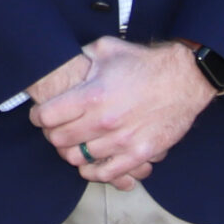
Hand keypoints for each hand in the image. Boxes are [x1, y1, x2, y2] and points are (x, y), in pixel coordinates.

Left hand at [29, 37, 213, 184]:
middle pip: (59, 140)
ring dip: (71, 151)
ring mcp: (122, 141)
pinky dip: (93, 171)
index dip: (39, 115)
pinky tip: (91, 162)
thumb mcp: (106, 49)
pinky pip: (105, 174)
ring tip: (74, 143)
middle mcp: (104, 121)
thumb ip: (79, 56)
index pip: (47, 116)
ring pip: (78, 158)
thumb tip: (60, 62)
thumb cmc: (144, 64)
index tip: (41, 114)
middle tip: (56, 129)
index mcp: (92, 95)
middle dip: (52, 134)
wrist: (184, 79)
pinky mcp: (139, 154)